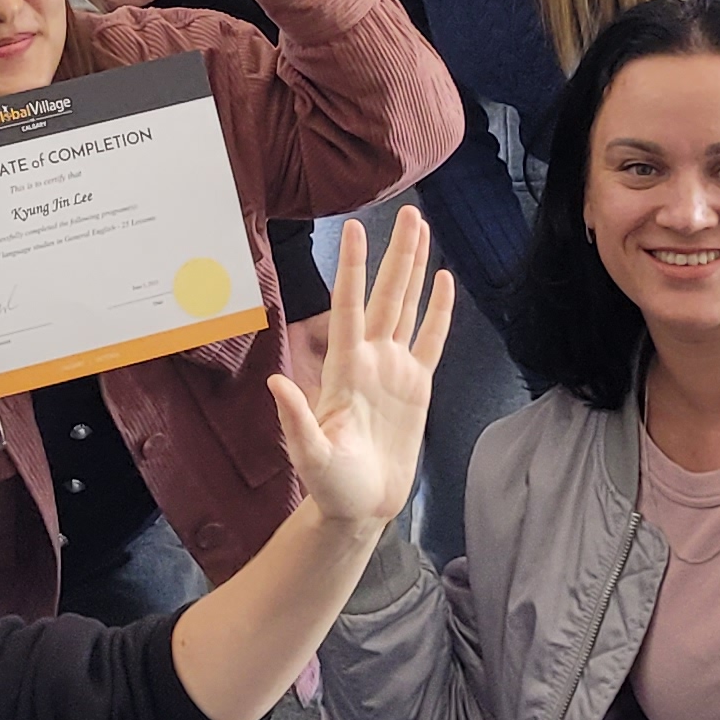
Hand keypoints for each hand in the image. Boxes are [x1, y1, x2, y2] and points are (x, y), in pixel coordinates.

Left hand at [267, 209, 454, 534]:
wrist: (358, 507)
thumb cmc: (329, 485)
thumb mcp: (309, 456)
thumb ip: (295, 421)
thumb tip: (275, 383)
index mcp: (344, 369)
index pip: (349, 307)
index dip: (353, 268)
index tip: (355, 229)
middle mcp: (369, 360)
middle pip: (385, 296)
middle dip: (396, 255)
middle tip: (409, 212)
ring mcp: (394, 370)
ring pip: (407, 308)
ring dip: (415, 270)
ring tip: (423, 230)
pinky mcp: (416, 387)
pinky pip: (430, 341)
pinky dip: (439, 312)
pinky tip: (445, 282)